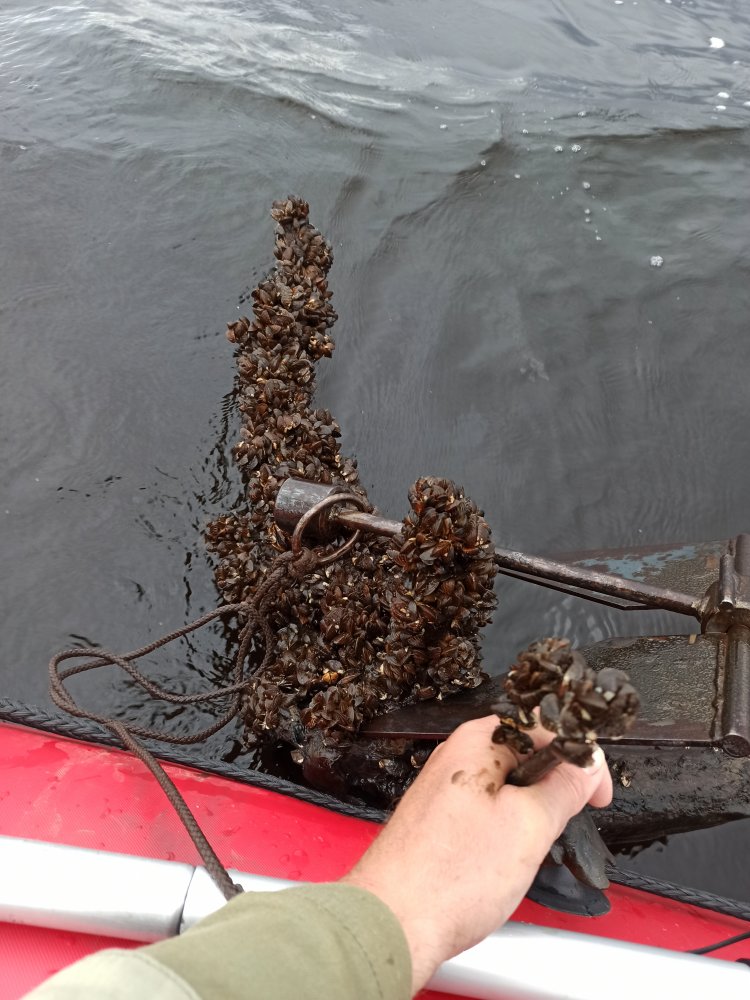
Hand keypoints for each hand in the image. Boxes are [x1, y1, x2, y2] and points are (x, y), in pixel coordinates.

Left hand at [342, 715, 611, 994]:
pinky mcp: (438, 819)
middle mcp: (456, 755)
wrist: (392, 922)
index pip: (547, 728)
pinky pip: (487, 811)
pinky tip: (502, 861)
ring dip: (531, 813)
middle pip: (527, 755)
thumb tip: (588, 764)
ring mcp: (445, 787)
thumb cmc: (450, 876)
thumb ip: (565, 788)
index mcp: (478, 740)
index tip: (597, 794)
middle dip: (556, 788)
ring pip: (509, 787)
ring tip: (528, 850)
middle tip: (566, 824)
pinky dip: (506, 830)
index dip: (581, 758)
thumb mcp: (530, 827)